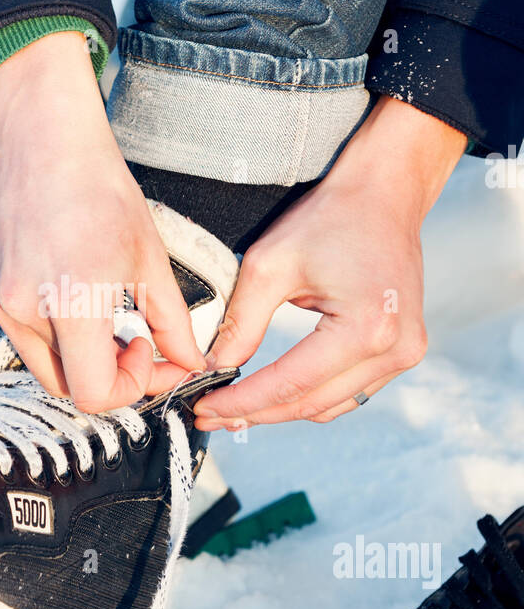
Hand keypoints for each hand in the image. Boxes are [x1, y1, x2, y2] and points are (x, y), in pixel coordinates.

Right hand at [0, 31, 203, 410]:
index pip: (95, 391)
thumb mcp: (150, 258)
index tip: (155, 358)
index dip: (135, 388)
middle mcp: (28, 307)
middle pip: (71, 388)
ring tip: (115, 327)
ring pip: (50, 369)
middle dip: (113, 379)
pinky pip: (30, 343)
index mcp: (72, 298)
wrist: (46, 140)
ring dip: (86, 363)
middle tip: (141, 346)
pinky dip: (63, 342)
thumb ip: (172, 322)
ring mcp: (4, 303)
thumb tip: (190, 364)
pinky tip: (85, 311)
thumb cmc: (100, 189)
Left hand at [195, 96, 467, 431]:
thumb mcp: (270, 264)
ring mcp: (406, 354)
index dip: (241, 402)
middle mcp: (395, 349)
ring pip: (329, 406)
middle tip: (209, 415)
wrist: (385, 193)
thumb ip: (239, 323)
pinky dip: (310, 396)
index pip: (291, 384)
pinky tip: (273, 394)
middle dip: (255, 413)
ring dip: (281, 411)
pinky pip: (348, 391)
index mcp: (366, 328)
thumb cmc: (331, 218)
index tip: (203, 407)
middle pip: (310, 403)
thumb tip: (212, 369)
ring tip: (234, 409)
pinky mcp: (404, 351)